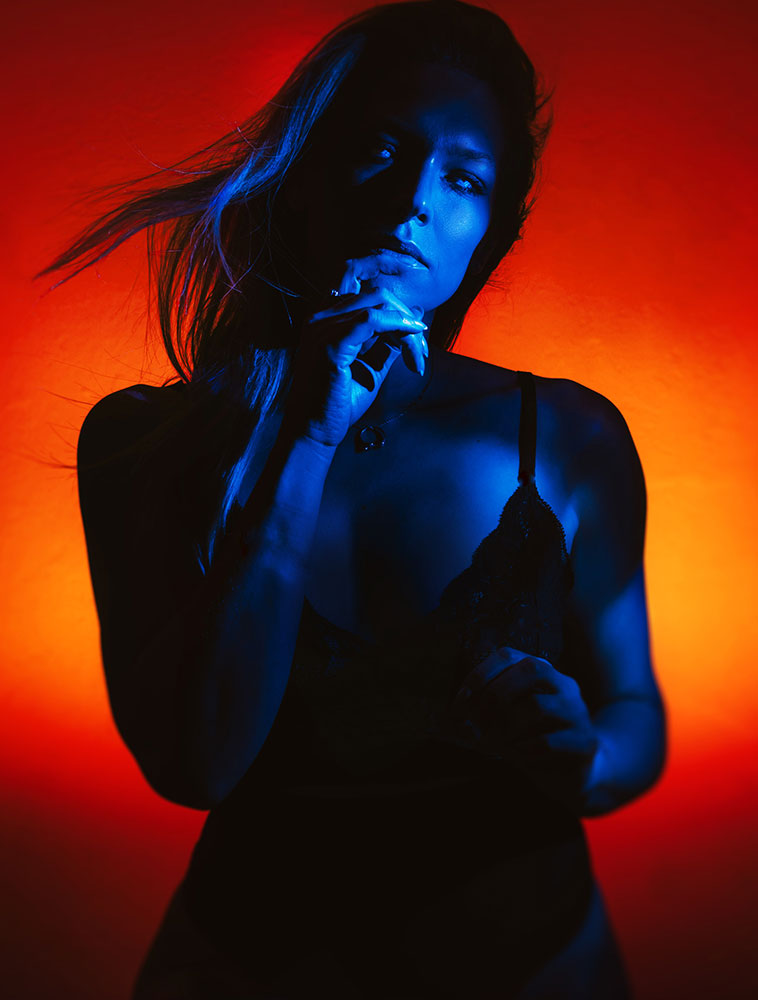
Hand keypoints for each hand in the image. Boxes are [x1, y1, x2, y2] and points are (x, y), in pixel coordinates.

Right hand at [284, 258, 427, 448]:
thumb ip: (388, 343)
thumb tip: (413, 317)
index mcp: (324, 318)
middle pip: (376, 294)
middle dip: (407, 317)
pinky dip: (397, 325)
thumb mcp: (370, 367)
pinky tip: (413, 336)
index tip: (417, 330)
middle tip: (423, 351)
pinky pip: (371, 320)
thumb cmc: (337, 402)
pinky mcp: (330, 345)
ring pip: (379, 304)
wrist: (314, 432)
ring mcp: (321, 328)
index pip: (363, 288)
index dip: (395, 304)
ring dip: (407, 326)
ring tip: (420, 354)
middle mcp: (319, 317)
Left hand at [441, 646, 599, 805]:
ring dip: (504, 727)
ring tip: (492, 745)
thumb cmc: (531, 740)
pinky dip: (522, 750)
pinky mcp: (584, 742)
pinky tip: (516, 757)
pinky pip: (547, 742)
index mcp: (540, 671)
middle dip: (494, 696)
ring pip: (536, 706)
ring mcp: (577, 711)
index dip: (479, 675)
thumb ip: (482, 714)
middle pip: (531, 670)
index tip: (458, 704)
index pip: (507, 656)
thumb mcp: (504, 721)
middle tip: (473, 726)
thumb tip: (451, 721)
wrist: (576, 773)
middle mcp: (562, 684)